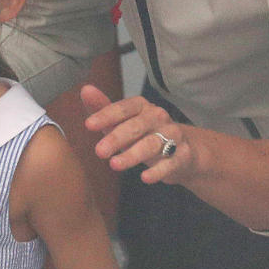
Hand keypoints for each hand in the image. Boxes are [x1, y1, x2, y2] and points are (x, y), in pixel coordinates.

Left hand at [81, 85, 201, 187]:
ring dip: (132, 155)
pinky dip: (158, 171)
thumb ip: (103, 108)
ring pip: (152, 144)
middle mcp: (159, 117)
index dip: (106, 115)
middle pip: (136, 126)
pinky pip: (170, 163)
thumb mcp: (123, 122)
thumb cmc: (145, 135)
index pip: (123, 108)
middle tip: (99, 151)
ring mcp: (173, 136)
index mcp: (142, 106)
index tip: (88, 125)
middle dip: (117, 138)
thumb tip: (85, 90)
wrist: (183, 152)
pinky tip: (145, 178)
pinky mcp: (182, 155)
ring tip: (114, 165)